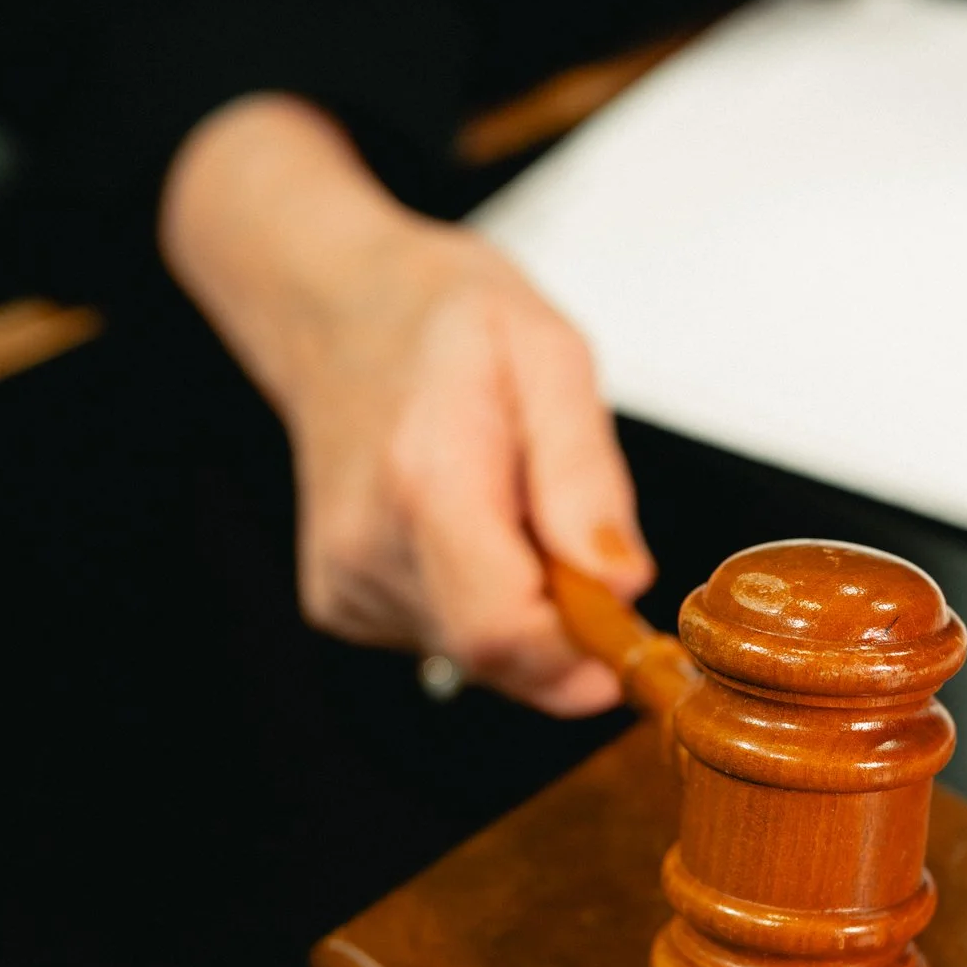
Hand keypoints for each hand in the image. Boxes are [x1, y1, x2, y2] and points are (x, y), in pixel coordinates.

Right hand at [159, 93, 651, 715]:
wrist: (336, 311)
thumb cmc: (446, 321)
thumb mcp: (551, 355)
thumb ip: (587, 476)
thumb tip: (620, 583)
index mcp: (427, 477)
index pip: (504, 627)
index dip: (582, 651)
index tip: (630, 625)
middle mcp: (371, 543)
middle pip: (494, 653)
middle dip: (565, 630)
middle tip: (579, 545)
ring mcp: (346, 580)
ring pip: (475, 655)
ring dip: (525, 610)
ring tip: (512, 512)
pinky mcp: (338, 603)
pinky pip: (442, 641)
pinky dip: (482, 602)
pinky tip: (471, 531)